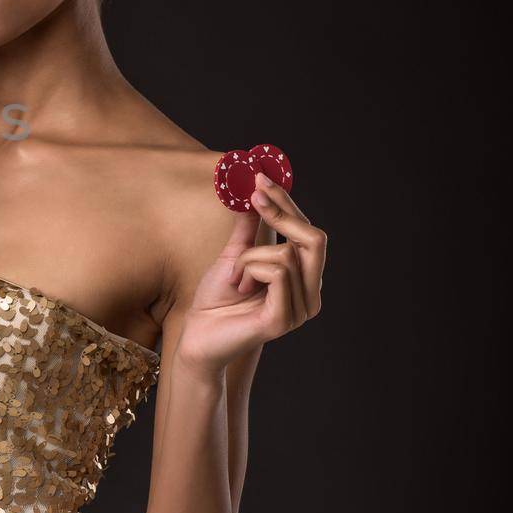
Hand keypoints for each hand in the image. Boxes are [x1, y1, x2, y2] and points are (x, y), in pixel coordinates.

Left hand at [174, 173, 326, 373]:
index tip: (262, 178)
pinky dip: (249, 270)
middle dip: (282, 213)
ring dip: (250, 257)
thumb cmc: (216, 300)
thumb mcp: (235, 255)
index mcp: (304, 280)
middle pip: (316, 239)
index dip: (288, 204)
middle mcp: (310, 295)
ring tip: (236, 277)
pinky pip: (276, 272)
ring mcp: (300, 310)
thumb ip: (250, 228)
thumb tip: (255, 190)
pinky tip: (238, 286)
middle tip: (254, 196)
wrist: (196, 335)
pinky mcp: (283, 319)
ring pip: (287, 253)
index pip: (311, 234)